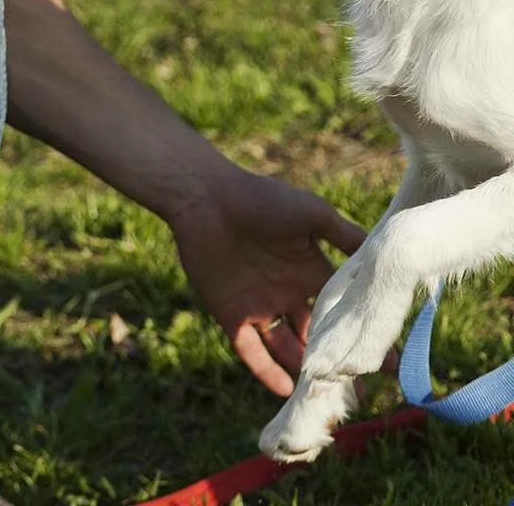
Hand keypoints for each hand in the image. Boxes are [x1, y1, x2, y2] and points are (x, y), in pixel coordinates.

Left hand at [169, 171, 364, 396]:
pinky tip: (286, 391)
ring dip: (305, 373)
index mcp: (310, 271)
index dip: (362, 333)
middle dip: (336, 362)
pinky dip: (267, 371)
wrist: (206, 197)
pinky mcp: (230, 314)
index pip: (342, 310)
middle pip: (316, 336)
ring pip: (287, 348)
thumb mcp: (313, 214)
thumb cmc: (261, 199)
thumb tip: (385, 254)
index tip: (389, 361)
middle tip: (361, 392)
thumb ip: (346, 236)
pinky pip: (251, 350)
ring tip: (327, 399)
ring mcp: (259, 306)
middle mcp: (288, 294)